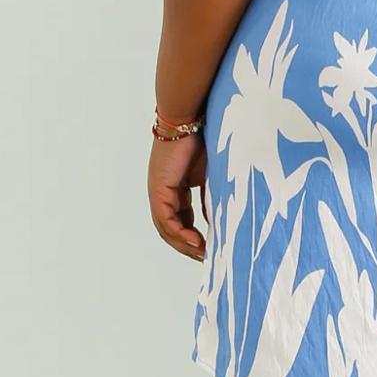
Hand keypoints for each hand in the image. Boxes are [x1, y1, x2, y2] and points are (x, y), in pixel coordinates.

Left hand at [147, 133, 207, 260]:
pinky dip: (180, 233)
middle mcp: (163, 191)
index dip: (193, 236)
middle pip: (171, 228)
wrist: (190, 118)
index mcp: (175, 187)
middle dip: (188, 246)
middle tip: (206, 258)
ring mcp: (159, 191)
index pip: (181, 219)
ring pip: (166, 228)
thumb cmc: (204, 137)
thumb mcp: (211, 173)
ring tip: (202, 255)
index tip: (210, 247)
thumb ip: (210, 195)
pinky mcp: (159, 189)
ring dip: (184, 244)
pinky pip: (166, 219)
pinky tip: (196, 242)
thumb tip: (216, 219)